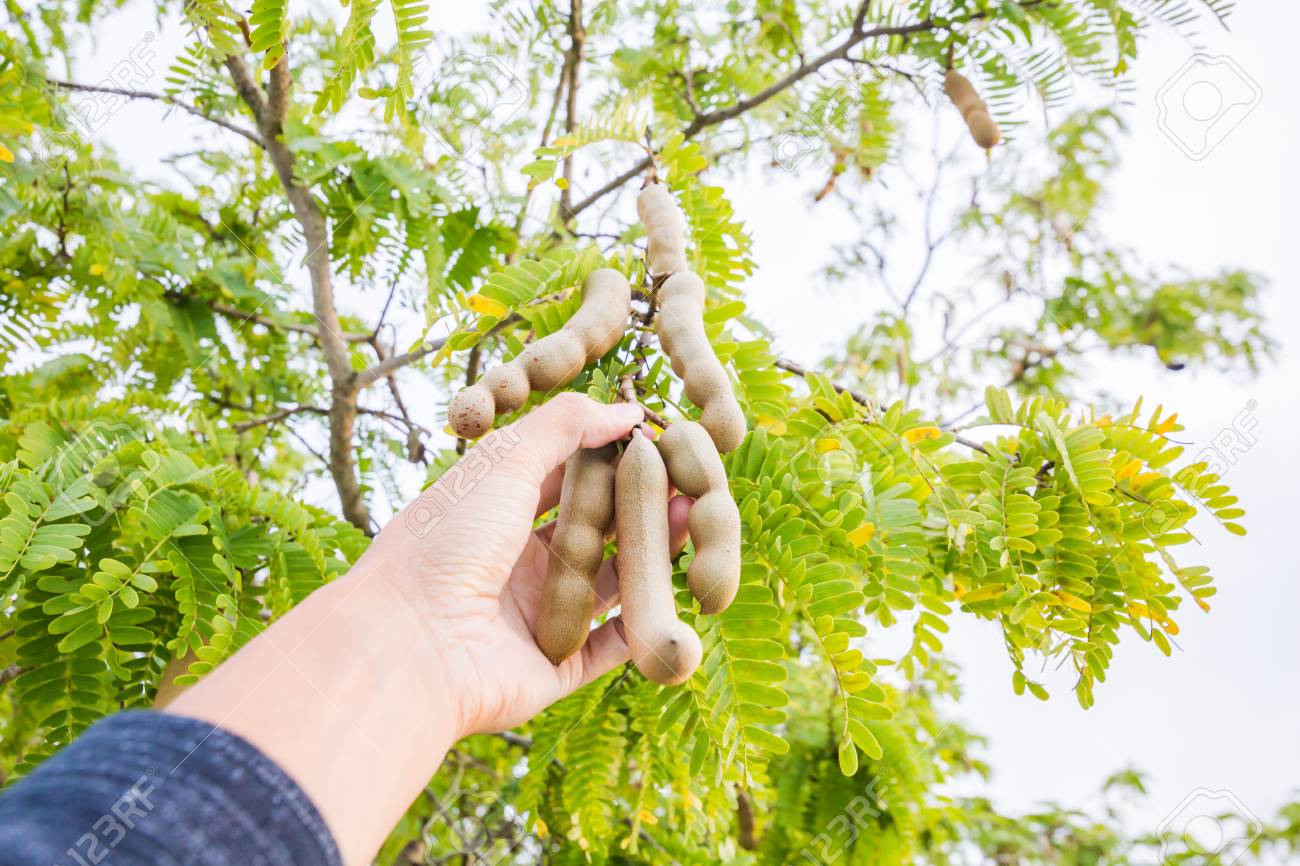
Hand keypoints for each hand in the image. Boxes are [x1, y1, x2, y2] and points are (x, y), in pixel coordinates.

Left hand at [362, 393, 691, 738]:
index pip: (563, 476)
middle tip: (685, 479)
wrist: (411, 645)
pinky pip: (612, 645)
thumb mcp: (504, 461)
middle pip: (592, 528)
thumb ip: (565, 427)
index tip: (656, 439)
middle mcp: (514, 562)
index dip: (608, 457)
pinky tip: (680, 591)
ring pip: (609, 582)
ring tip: (693, 520)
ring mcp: (536, 616)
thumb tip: (626, 410)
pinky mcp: (556, 666)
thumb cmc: (446, 542)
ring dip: (650, 553)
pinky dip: (645, 623)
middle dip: (638, 504)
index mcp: (494, 511)